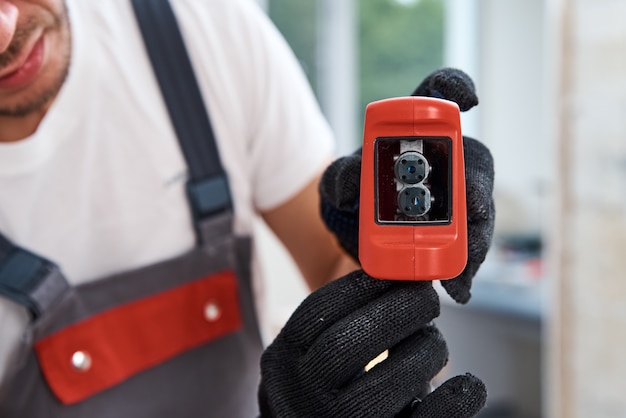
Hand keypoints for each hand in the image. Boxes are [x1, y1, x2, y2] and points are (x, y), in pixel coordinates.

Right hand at [258, 270, 486, 417]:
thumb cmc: (329, 388)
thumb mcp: (315, 353)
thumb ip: (344, 322)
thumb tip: (404, 278)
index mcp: (283, 362)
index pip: (317, 314)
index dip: (360, 287)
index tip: (395, 271)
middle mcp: (301, 397)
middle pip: (345, 344)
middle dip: (396, 312)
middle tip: (428, 298)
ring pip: (383, 385)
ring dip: (423, 352)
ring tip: (434, 341)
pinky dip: (453, 401)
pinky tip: (468, 385)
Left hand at [319, 67, 494, 303]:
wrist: (352, 242)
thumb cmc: (350, 201)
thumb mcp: (336, 188)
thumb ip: (338, 178)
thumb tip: (350, 187)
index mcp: (412, 133)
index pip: (437, 95)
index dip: (454, 88)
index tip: (466, 99)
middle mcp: (443, 159)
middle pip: (472, 158)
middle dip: (475, 185)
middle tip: (470, 209)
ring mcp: (456, 196)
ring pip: (480, 207)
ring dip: (476, 236)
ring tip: (462, 263)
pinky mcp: (461, 230)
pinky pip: (473, 243)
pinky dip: (467, 264)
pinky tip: (459, 284)